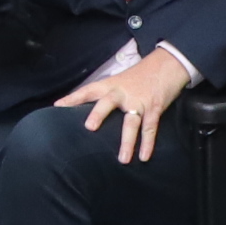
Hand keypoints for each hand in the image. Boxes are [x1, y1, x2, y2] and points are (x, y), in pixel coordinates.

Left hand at [54, 47, 192, 162]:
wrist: (167, 64)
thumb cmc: (139, 76)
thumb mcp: (119, 82)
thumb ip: (105, 96)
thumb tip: (86, 113)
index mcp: (110, 85)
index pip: (88, 91)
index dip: (73, 98)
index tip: (58, 106)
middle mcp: (122, 93)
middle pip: (108, 103)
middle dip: (99, 114)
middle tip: (89, 127)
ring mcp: (139, 101)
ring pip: (131, 122)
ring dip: (127, 142)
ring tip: (123, 160)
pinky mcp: (154, 108)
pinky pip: (150, 128)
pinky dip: (148, 143)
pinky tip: (144, 157)